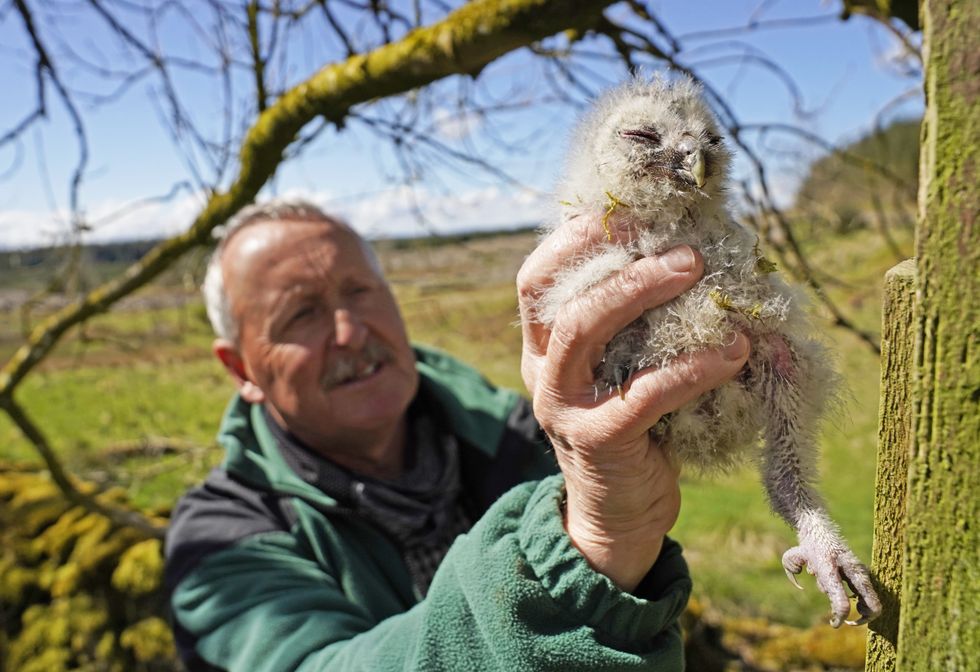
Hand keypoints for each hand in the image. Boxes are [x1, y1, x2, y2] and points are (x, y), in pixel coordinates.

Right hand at [517, 215, 749, 590]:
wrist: (619, 513)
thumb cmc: (635, 427)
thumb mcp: (625, 368)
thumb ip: (641, 325)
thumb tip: (699, 257)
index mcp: (544, 345)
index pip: (535, 278)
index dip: (573, 239)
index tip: (627, 214)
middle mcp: (542, 369)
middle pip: (562, 295)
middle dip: (619, 259)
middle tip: (683, 248)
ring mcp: (561, 404)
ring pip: (585, 329)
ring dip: (641, 292)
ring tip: (699, 273)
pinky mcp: (596, 440)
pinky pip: (643, 394)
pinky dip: (691, 367)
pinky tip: (733, 353)